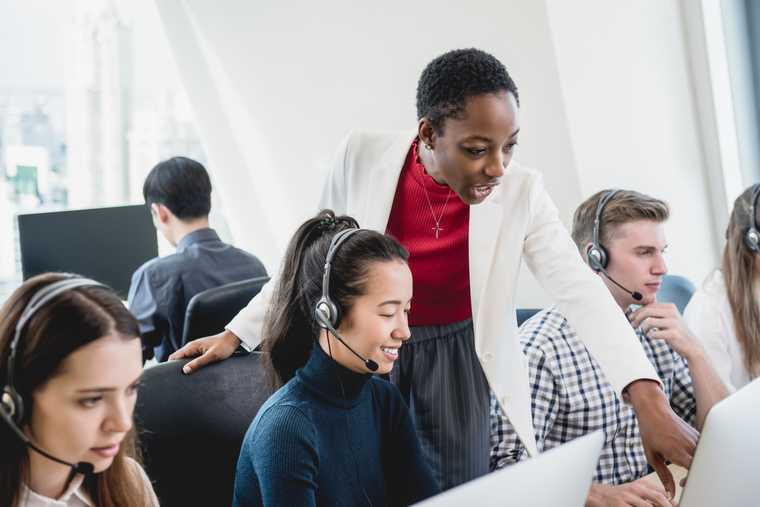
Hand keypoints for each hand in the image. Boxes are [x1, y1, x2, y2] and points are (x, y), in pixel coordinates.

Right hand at [168, 330, 240, 373]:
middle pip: (178, 359)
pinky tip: (194, 373)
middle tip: (176, 381)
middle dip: (175, 369)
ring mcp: (196, 349)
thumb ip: (198, 363)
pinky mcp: (201, 351)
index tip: (168, 377)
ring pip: (185, 360)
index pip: (173, 357)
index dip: (169, 367)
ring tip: (185, 379)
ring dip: (184, 367)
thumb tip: (184, 370)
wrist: (233, 338)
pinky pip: (192, 359)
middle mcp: (192, 347)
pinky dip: (190, 365)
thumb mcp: (212, 356)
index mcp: (191, 347)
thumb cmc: (224, 346)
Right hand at [586, 479, 674, 506]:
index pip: (661, 493)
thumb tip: (670, 502)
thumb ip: (650, 496)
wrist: (597, 495)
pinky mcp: (620, 505)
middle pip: (658, 497)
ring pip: (647, 506)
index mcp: (640, 485)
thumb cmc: (618, 496)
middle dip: (668, 506)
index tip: (678, 506)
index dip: (672, 502)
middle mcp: (635, 489)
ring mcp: (627, 498)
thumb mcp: (635, 492)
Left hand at [626, 380, 697, 497]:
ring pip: (705, 459)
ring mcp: (696, 439)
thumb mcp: (652, 456)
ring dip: (698, 466)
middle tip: (683, 478)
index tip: (683, 482)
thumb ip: (663, 475)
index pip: (696, 472)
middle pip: (703, 467)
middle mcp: (690, 445)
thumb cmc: (650, 432)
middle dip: (697, 476)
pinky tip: (686, 455)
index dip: (693, 481)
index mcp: (677, 451)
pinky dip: (699, 457)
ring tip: (682, 463)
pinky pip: (704, 450)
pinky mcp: (698, 435)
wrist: (654, 410)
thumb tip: (671, 493)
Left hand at [628, 303, 700, 358]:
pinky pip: (653, 333)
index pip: (648, 305)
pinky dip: (649, 336)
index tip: (631, 318)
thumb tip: (636, 310)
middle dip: (636, 318)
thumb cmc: (674, 331)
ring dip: (643, 328)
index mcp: (670, 307)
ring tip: (645, 332)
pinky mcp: (673, 334)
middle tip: (633, 325)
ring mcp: (674, 323)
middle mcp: (672, 312)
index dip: (637, 312)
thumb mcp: (667, 318)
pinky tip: (652, 337)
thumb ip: (656, 313)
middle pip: (647, 311)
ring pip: (649, 322)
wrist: (691, 345)